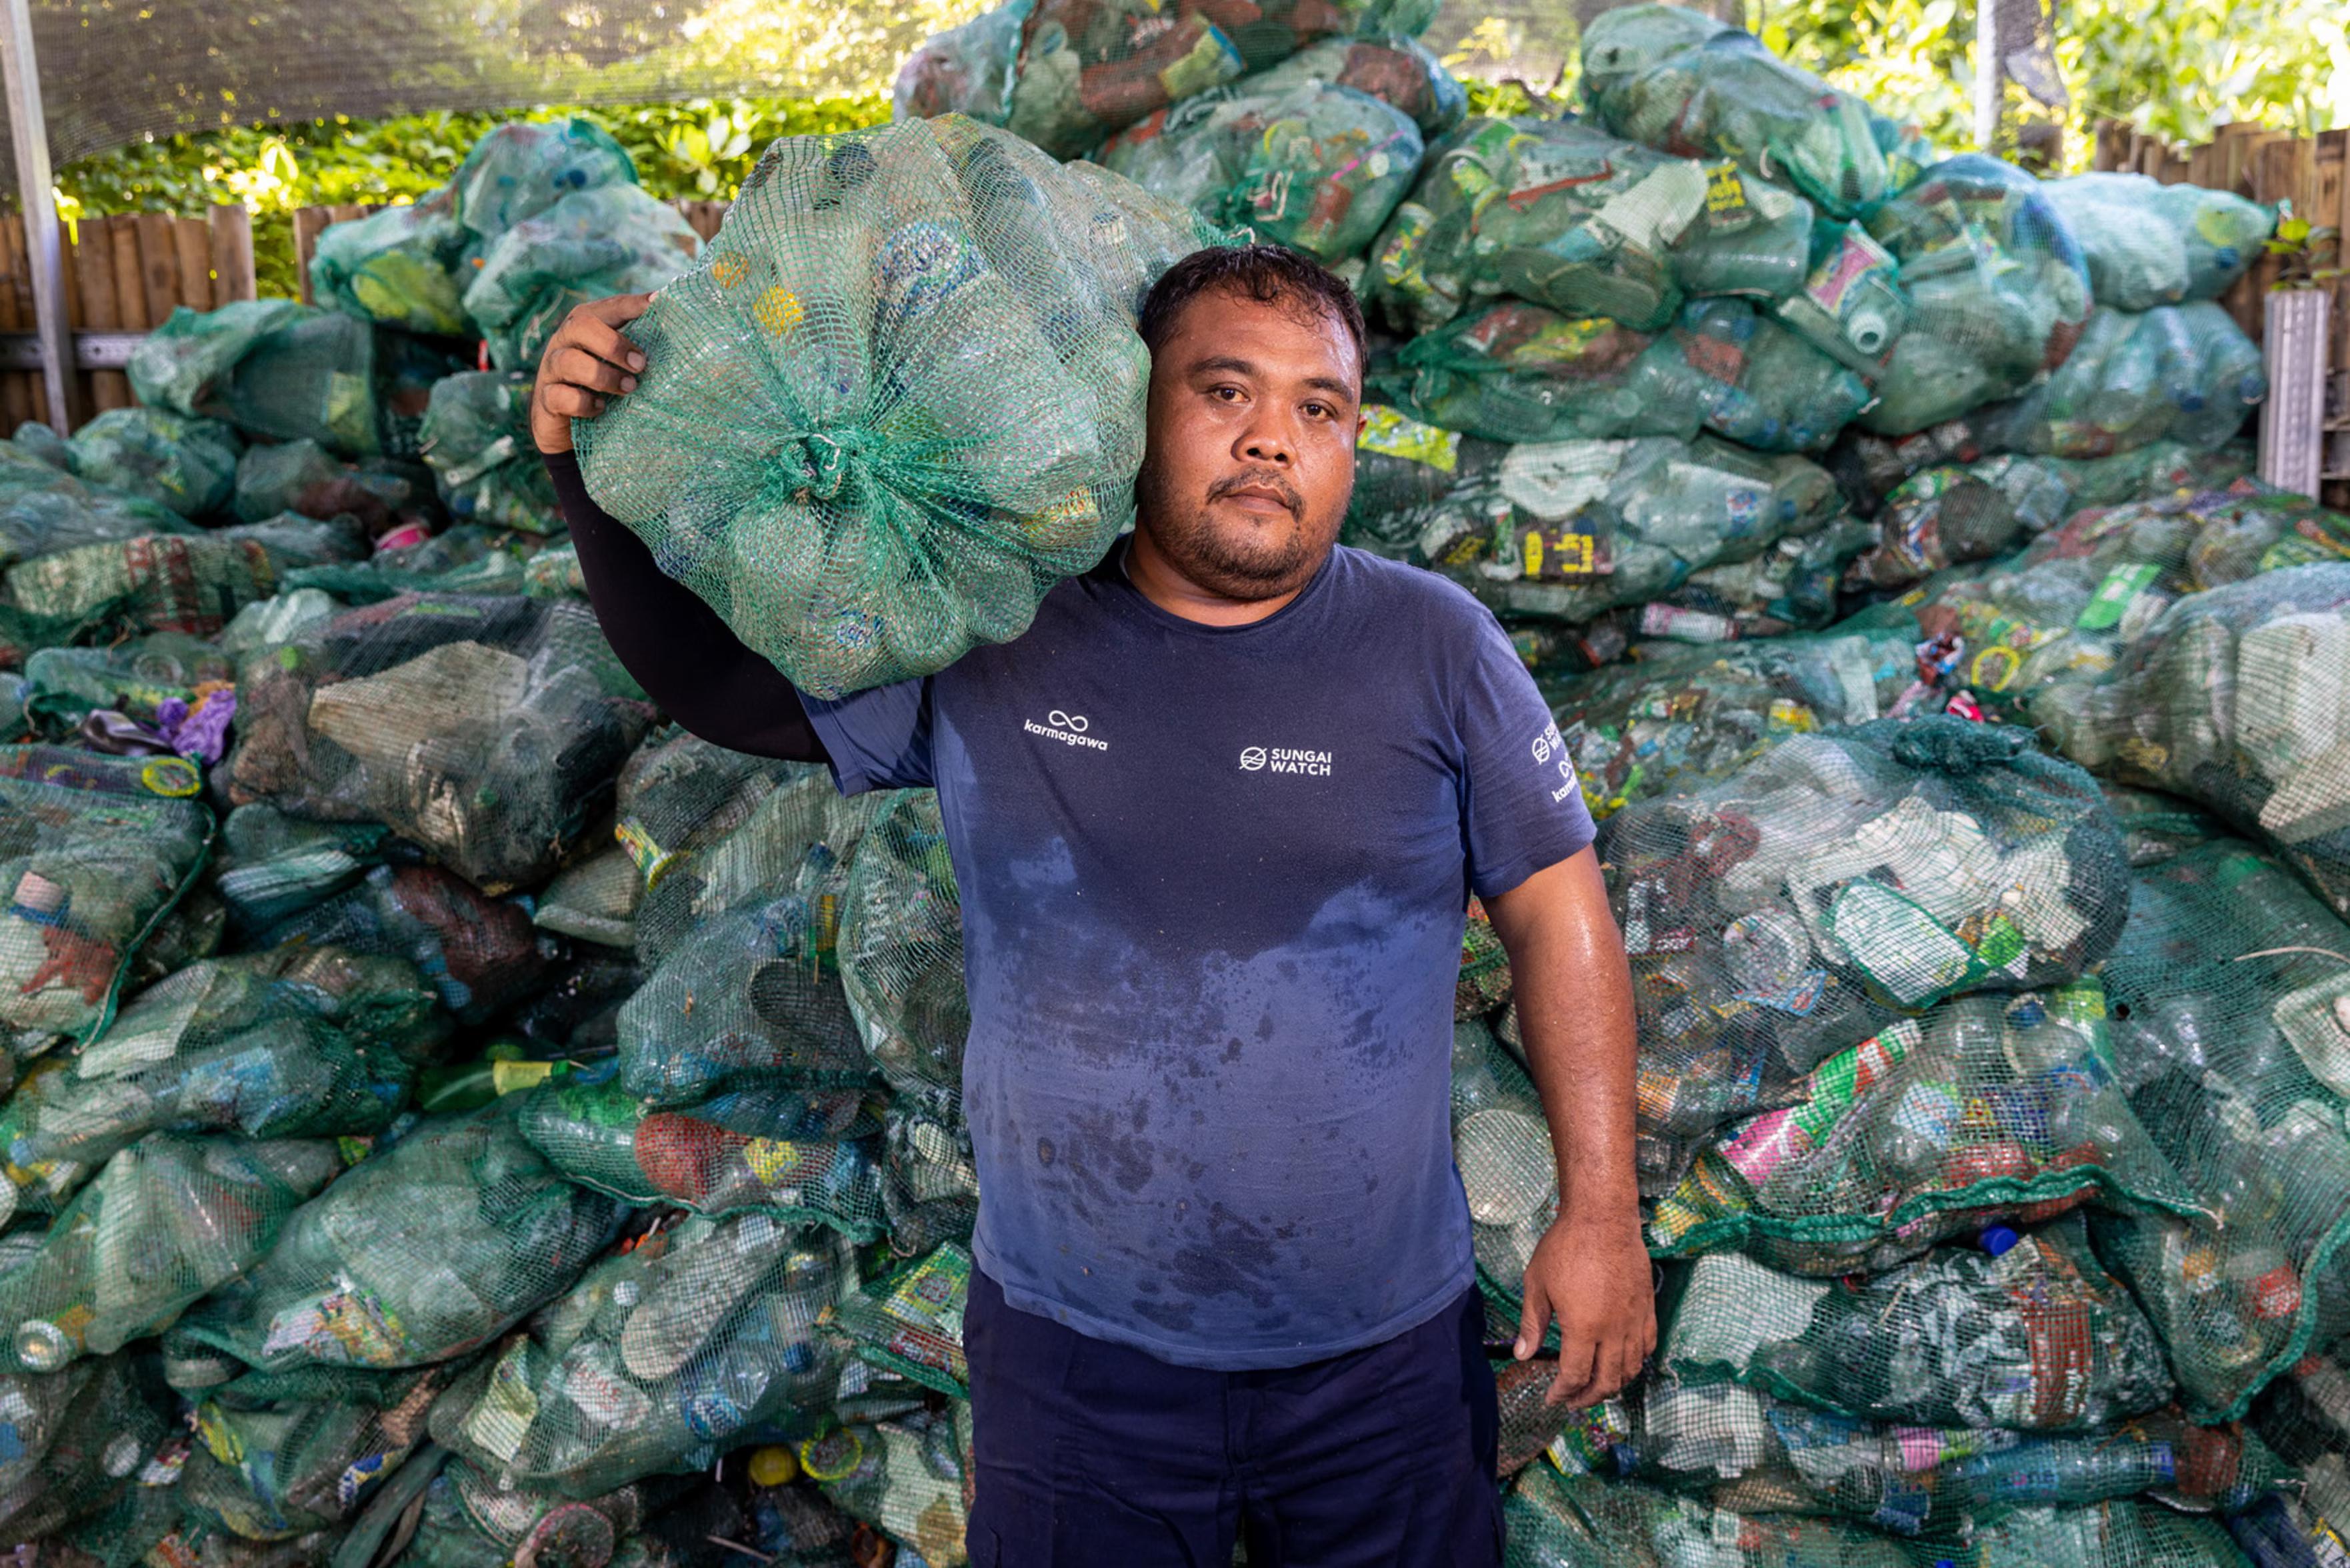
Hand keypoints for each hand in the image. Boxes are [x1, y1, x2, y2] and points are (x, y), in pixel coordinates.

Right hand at [530, 293, 653, 454]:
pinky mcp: (548, 399)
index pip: (608, 308)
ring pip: (570, 361)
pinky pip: (561, 397)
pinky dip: (584, 403)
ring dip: (603, 375)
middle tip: (641, 364)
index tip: (658, 302)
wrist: (565, 426)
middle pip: (581, 326)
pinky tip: (601, 408)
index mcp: (586, 325)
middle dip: (614, 344)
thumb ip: (636, 348)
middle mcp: (565, 341)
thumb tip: (678, 332)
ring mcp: (553, 369)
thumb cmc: (600, 386)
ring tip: (629, 388)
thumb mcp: (616, 362)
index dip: (632, 304)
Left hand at [1514, 1212, 1655, 1406]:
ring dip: (1613, 1385)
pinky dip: (1636, 1362)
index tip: (1552, 1399)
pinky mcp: (1647, 1307)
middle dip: (1588, 1397)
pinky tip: (1623, 1363)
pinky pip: (1647, 1346)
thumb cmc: (1564, 1247)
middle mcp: (1613, 1330)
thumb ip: (1531, 1323)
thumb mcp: (1537, 1284)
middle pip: (1606, 1381)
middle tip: (1573, 1401)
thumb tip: (1522, 1355)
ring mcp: (1634, 1320)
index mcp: (1583, 1328)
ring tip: (1597, 1388)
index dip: (1563, 1393)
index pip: (1575, 1376)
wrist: (1602, 1218)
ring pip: (1630, 1368)